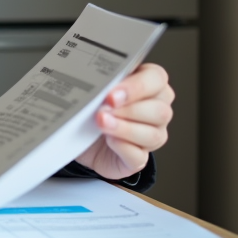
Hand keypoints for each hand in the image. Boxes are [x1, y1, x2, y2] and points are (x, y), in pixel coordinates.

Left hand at [75, 63, 173, 180]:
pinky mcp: (138, 158)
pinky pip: (139, 156)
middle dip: (130, 109)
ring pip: (153, 135)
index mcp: (150, 85)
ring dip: (125, 128)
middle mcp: (157, 110)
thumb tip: (96, 80)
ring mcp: (152, 136)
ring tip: (101, 122)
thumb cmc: (92, 106)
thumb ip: (101, 80)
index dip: (136, 86)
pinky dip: (123, 147)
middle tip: (104, 108)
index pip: (156, 79)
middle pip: (160, 110)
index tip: (112, 93)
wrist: (78, 135)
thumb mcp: (95, 88)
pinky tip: (109, 140)